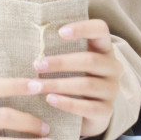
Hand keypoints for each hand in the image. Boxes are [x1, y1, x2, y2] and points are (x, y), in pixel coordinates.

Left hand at [36, 19, 123, 138]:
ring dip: (58, 84)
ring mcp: (111, 90)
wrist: (87, 110)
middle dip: (61, 62)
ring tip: (37, 86)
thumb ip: (57, 48)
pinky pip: (87, 107)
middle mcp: (112, 67)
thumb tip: (28, 38)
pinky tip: (49, 99)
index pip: (100, 30)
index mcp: (103, 48)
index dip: (83, 28)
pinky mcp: (106, 110)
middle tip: (37, 65)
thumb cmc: (71, 76)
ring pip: (86, 84)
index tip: (60, 32)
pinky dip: (67, 103)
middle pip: (90, 60)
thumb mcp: (68, 60)